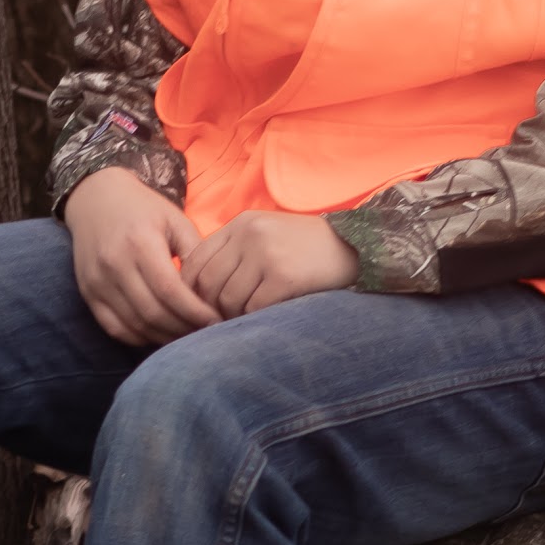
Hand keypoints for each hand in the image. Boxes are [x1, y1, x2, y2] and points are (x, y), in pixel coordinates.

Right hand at [62, 169, 220, 346]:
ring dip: (164, 337)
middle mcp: (114, 265)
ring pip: (135, 325)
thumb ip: (195, 253)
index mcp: (140, 243)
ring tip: (187, 336)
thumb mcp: (175, 220)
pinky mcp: (88, 294)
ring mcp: (97, 282)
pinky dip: (140, 337)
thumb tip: (213, 292)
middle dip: (183, 329)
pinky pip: (115, 328)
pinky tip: (160, 333)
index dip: (194, 312)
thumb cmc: (144, 209)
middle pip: (152, 313)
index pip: (170, 291)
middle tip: (205, 333)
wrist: (95, 199)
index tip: (216, 321)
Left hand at [187, 209, 359, 318]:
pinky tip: (266, 316)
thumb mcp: (266, 236)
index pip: (195, 260)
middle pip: (207, 282)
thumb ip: (233, 253)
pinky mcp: (285, 276)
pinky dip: (254, 317)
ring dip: (234, 316)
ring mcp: (267, 254)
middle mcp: (250, 234)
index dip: (190, 290)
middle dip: (210, 308)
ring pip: (228, 298)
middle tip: (221, 321)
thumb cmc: (304, 248)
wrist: (353, 247)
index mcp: (241, 223)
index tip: (199, 307)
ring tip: (247, 318)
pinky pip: (253, 307)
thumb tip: (196, 291)